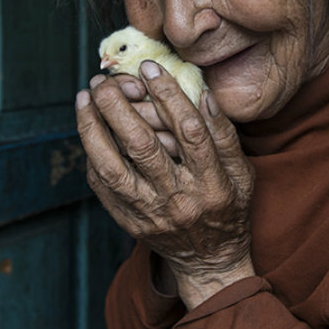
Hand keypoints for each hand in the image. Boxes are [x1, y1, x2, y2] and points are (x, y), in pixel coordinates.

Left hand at [77, 60, 255, 308]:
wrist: (210, 260)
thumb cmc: (229, 209)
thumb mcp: (243, 174)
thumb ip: (226, 136)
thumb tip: (203, 95)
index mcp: (214, 184)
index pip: (189, 131)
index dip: (168, 95)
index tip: (149, 69)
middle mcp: (180, 199)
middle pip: (143, 145)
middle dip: (120, 106)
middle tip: (106, 80)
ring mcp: (151, 213)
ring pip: (113, 166)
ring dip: (94, 128)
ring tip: (86, 99)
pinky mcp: (129, 222)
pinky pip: (103, 186)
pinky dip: (92, 155)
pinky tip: (89, 131)